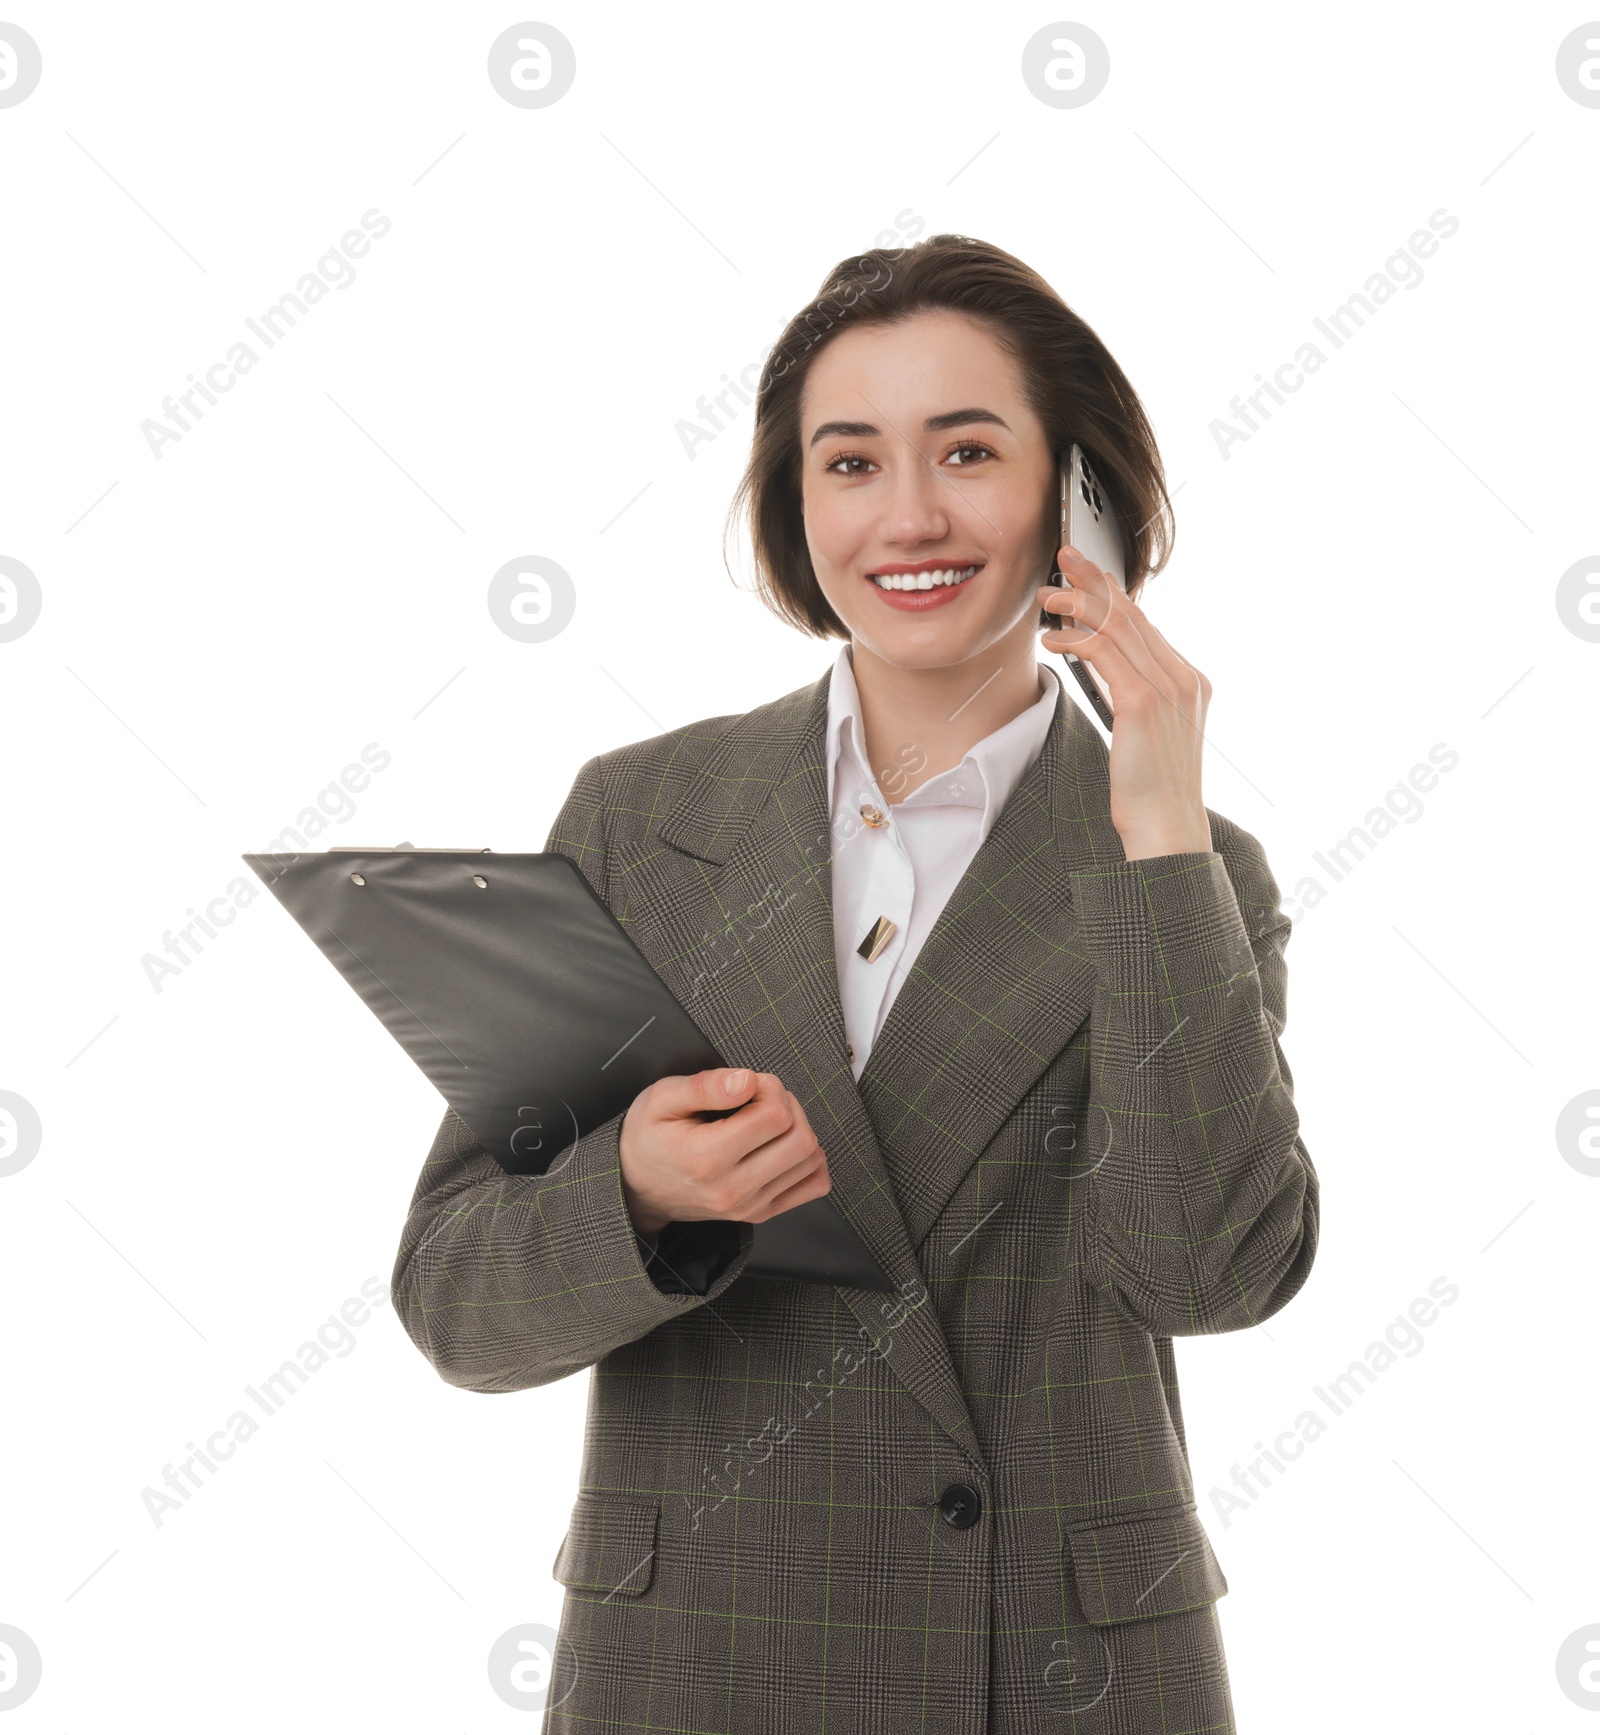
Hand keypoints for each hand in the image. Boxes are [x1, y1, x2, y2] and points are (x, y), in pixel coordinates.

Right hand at [618, 1068, 831, 1240]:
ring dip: (798, 1128)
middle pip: (800, 1138)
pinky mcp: (760, 1213)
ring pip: (811, 1159)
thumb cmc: (648, 1139)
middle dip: (787, 1105)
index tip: (747, 1084)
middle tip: (758, 1098)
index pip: (775, 1116)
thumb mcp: (661, 1099)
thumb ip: (705, 1086)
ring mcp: (749, 1206)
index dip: (768, 1087)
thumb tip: (747, 1081)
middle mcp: (732, 1189)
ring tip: (766, 1119)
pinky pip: (813, 1184)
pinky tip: (782, 1144)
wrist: (636, 1188)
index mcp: (706, 1158)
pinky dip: (809, 1159)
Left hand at [1037, 546, 1212, 860]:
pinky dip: (1075, 639)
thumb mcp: (1147, 735)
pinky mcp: (1143, 702)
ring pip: (1117, 626)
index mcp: (1188, 682)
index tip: (1089, 575)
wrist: (1168, 827)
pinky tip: (1053, 639)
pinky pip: (1104, 653)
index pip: (1146, 625)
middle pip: (1133, 614)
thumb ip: (1136, 698)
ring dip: (1077, 605)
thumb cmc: (1151, 791)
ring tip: (1047, 597)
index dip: (1114, 595)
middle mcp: (1183, 678)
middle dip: (1095, 582)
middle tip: (1064, 558)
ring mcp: (1168, 687)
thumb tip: (1108, 673)